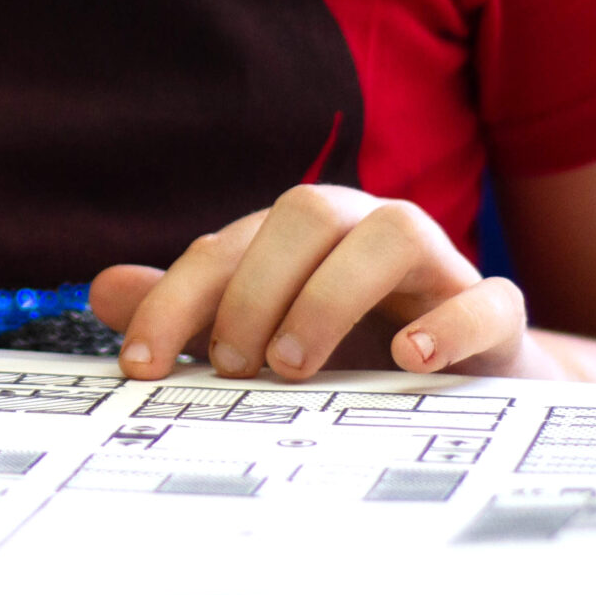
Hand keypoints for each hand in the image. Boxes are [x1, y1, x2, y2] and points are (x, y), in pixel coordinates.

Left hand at [89, 184, 532, 382]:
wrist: (469, 382)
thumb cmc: (352, 351)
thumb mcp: (263, 336)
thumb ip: (191, 314)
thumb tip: (101, 289)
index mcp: (299, 236)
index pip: (227, 245)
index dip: (176, 300)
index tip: (139, 366)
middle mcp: (364, 229)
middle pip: (307, 212)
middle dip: (255, 286)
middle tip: (232, 366)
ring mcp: (437, 263)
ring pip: (394, 231)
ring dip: (333, 294)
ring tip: (294, 365)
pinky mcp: (495, 310)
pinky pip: (486, 297)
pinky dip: (449, 323)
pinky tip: (408, 360)